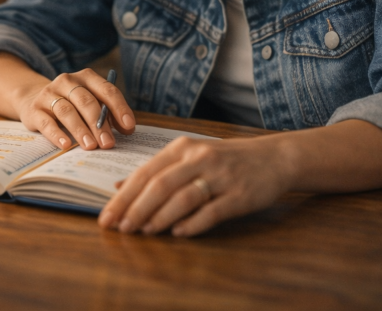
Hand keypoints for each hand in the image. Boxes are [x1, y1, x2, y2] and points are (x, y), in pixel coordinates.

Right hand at [15, 68, 135, 149]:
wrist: (34, 100)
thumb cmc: (72, 105)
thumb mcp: (91, 105)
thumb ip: (109, 115)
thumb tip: (127, 130)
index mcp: (86, 77)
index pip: (106, 89)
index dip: (119, 108)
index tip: (129, 127)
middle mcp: (67, 81)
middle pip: (86, 101)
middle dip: (99, 124)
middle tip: (108, 143)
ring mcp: (49, 94)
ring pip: (67, 111)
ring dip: (81, 130)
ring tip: (91, 146)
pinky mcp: (35, 109)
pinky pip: (46, 122)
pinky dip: (56, 134)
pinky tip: (66, 144)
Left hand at [98, 134, 292, 236]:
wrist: (274, 158)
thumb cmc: (224, 160)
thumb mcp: (189, 157)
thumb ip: (157, 171)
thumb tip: (120, 186)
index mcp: (182, 148)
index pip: (145, 173)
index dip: (124, 196)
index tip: (107, 216)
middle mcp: (199, 158)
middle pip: (160, 185)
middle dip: (136, 208)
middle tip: (121, 228)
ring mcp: (221, 176)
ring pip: (183, 197)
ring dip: (161, 217)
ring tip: (144, 231)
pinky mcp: (240, 194)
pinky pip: (212, 211)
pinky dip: (193, 223)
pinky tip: (178, 233)